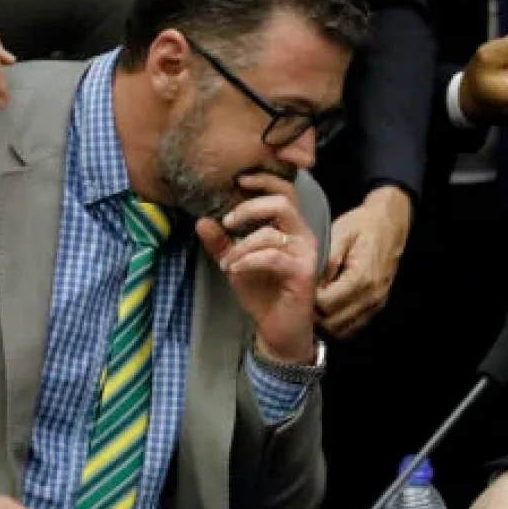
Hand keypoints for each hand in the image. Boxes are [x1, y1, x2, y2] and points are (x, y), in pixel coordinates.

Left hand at [198, 172, 319, 363]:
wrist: (278, 328)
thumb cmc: (262, 292)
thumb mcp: (235, 263)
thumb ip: (221, 243)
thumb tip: (202, 220)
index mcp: (289, 228)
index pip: (285, 192)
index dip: (264, 181)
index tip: (238, 179)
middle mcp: (302, 235)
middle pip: (283, 203)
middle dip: (250, 207)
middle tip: (228, 221)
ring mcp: (305, 253)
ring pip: (271, 233)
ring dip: (241, 245)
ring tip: (226, 262)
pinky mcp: (303, 272)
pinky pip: (272, 257)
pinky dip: (248, 260)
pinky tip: (234, 270)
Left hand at [316, 185, 411, 338]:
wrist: (390, 222)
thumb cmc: (363, 225)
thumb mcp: (340, 234)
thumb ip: (326, 260)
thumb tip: (311, 283)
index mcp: (362, 277)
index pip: (326, 304)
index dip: (309, 298)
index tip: (301, 287)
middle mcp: (372, 295)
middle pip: (333, 323)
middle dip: (315, 314)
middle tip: (304, 297)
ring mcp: (377, 303)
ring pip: (343, 329)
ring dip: (326, 322)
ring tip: (315, 303)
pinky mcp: (378, 305)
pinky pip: (354, 326)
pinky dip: (339, 322)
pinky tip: (329, 307)